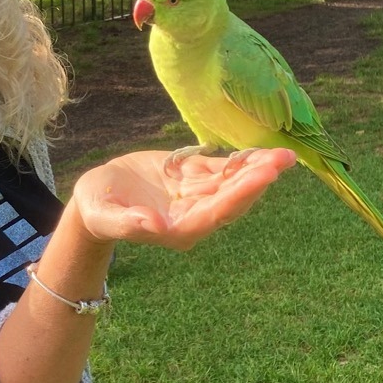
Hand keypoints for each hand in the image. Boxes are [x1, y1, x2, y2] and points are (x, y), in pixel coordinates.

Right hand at [71, 148, 295, 250]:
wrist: (98, 195)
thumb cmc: (98, 209)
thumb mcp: (105, 214)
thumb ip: (129, 224)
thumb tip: (156, 227)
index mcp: (178, 230)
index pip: (215, 213)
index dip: (240, 194)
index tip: (263, 177)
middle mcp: (195, 216)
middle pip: (232, 198)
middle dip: (257, 179)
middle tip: (282, 160)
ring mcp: (197, 197)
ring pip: (233, 183)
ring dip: (257, 169)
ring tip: (284, 155)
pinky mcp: (194, 178)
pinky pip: (223, 169)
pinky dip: (243, 160)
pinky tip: (265, 152)